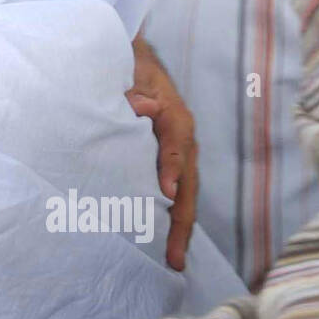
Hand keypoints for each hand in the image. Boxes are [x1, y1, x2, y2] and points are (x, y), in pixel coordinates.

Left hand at [127, 34, 196, 271]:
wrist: (135, 59)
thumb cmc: (131, 69)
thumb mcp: (133, 73)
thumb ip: (136, 91)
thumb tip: (144, 109)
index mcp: (176, 119)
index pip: (176, 149)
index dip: (172, 170)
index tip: (166, 195)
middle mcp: (183, 140)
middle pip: (188, 185)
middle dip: (182, 222)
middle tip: (175, 258)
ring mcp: (180, 152)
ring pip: (186, 193)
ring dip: (180, 226)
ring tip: (173, 260)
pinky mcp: (171, 161)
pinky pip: (176, 191)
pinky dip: (173, 216)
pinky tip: (165, 240)